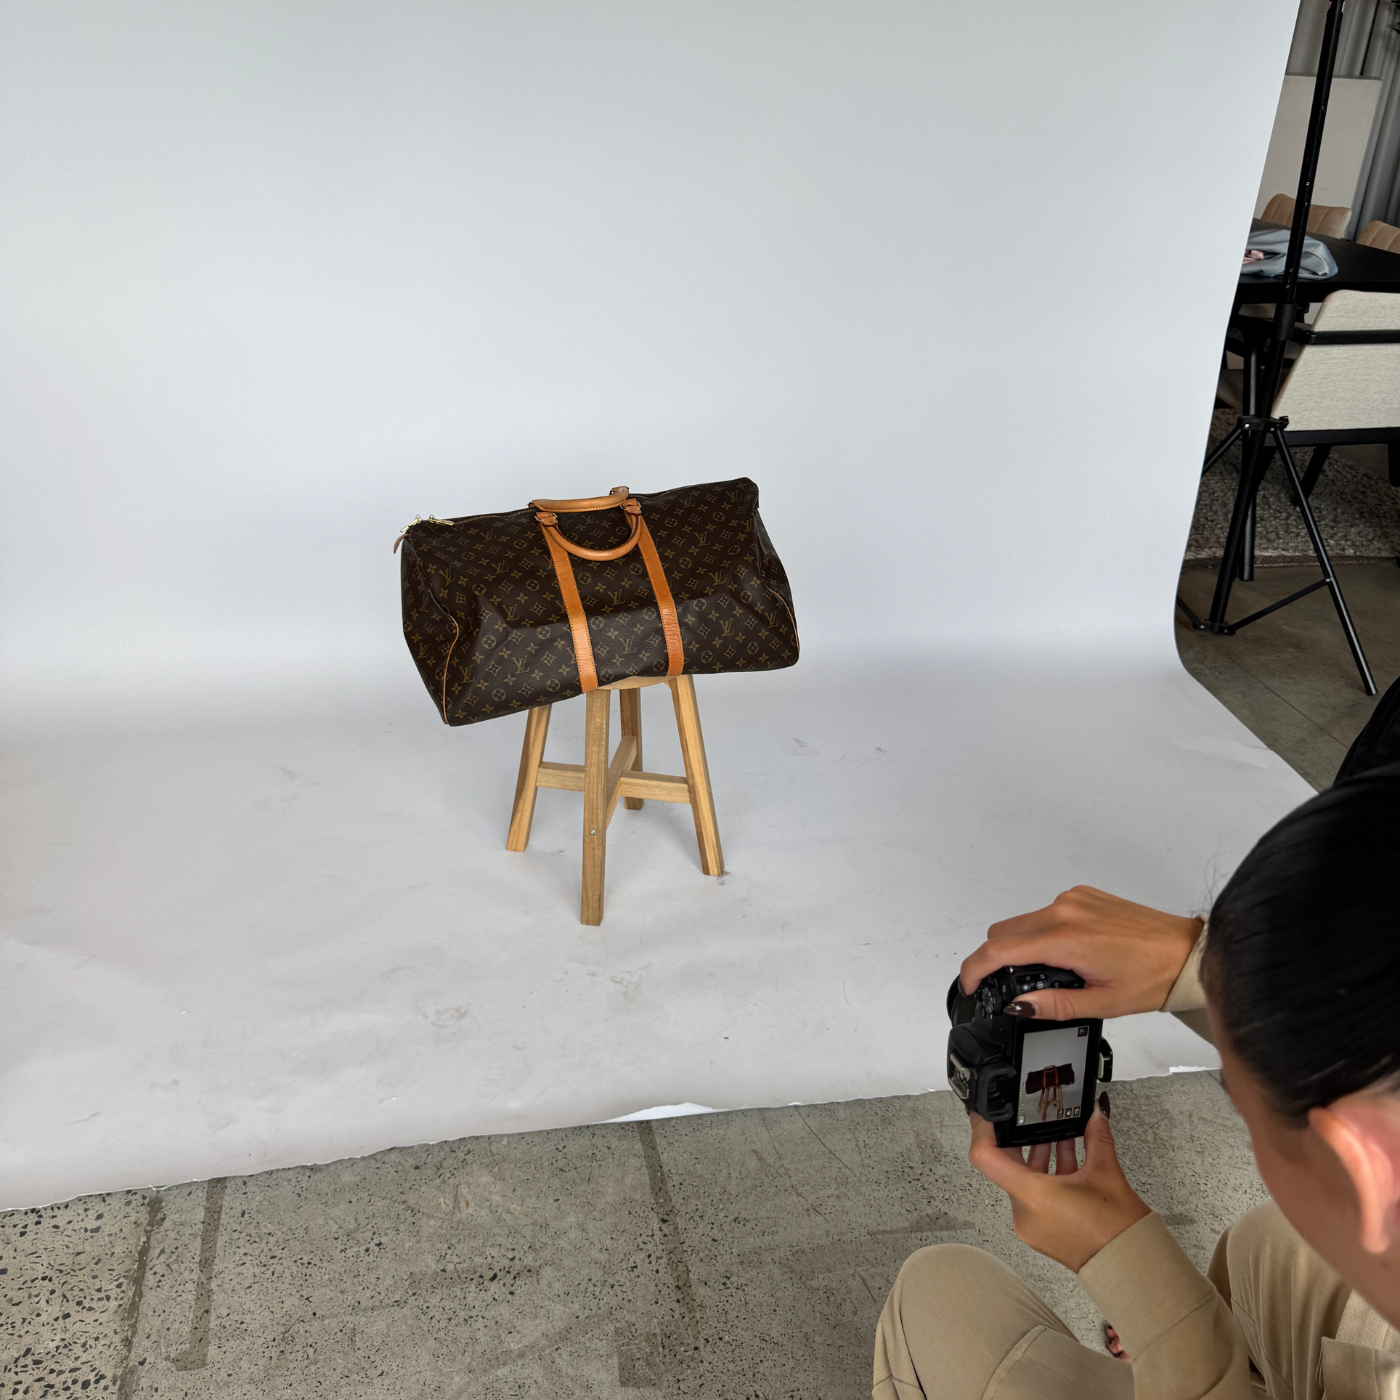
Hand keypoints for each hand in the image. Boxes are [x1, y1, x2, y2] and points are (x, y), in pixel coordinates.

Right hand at [959, 885, 1202, 1019]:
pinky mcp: (1082, 894)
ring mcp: (1073, 898)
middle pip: (1003, 932)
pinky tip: (1071, 952)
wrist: (1185, 951)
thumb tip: (1019, 1006)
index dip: (975, 968)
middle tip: (1018, 985)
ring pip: (1023, 921)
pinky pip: (1046, 912)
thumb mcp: (1101, 1003)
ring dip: (1024, 945)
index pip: (999, 949)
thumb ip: (1053, 1005)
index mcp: (1066, 938)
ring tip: (1056, 971)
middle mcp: (1064, 910)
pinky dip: (1045, 932)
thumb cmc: (1152, 975)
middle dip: (999, 959)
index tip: (971, 984)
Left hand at [968, 1097, 1150, 1271]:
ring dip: (1037, 1157)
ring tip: (1057, 1136)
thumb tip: (1094, 1113)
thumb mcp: (1106, 1172)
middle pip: (1005, 1166)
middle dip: (1019, 1140)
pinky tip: (1066, 1159)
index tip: (989, 1115)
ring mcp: (1031, 1226)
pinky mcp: (1042, 1233)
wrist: (1130, 1268)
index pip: (986, 1157)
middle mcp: (1025, 1213)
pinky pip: (1033, 1196)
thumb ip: (1096, 1135)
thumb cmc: (1118, 1232)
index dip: (982, 1130)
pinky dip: (1045, 1177)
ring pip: (1022, 1180)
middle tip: (1029, 1119)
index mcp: (1033, 1196)